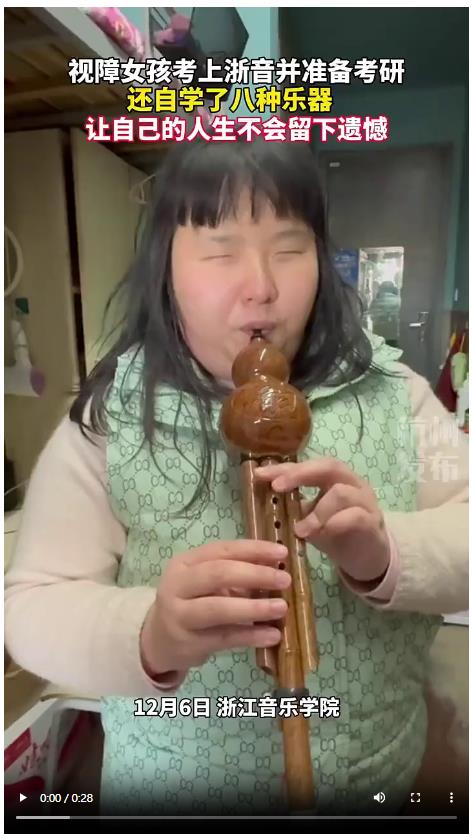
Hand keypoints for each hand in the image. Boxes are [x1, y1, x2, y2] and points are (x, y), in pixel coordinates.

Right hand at [140, 540, 290, 678]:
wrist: (159, 639)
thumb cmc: (192, 602)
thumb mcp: (206, 582)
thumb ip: (236, 574)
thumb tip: (277, 569)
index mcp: (185, 562)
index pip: (222, 549)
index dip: (254, 550)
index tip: (282, 553)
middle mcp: (177, 585)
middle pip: (218, 574)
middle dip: (255, 575)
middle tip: (285, 580)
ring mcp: (180, 615)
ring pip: (219, 608)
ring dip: (254, 607)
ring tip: (282, 608)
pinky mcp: (188, 643)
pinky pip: (224, 638)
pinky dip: (251, 636)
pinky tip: (272, 635)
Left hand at [255, 458, 390, 584]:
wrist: (369, 558)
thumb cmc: (337, 533)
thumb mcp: (311, 518)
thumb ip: (295, 508)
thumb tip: (264, 502)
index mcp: (334, 478)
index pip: (308, 465)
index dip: (284, 468)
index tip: (260, 474)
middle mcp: (352, 483)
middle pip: (329, 466)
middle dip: (300, 474)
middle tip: (277, 488)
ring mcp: (365, 502)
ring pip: (341, 493)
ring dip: (316, 511)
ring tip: (300, 530)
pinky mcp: (372, 523)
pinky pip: (355, 517)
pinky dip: (335, 524)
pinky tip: (322, 534)